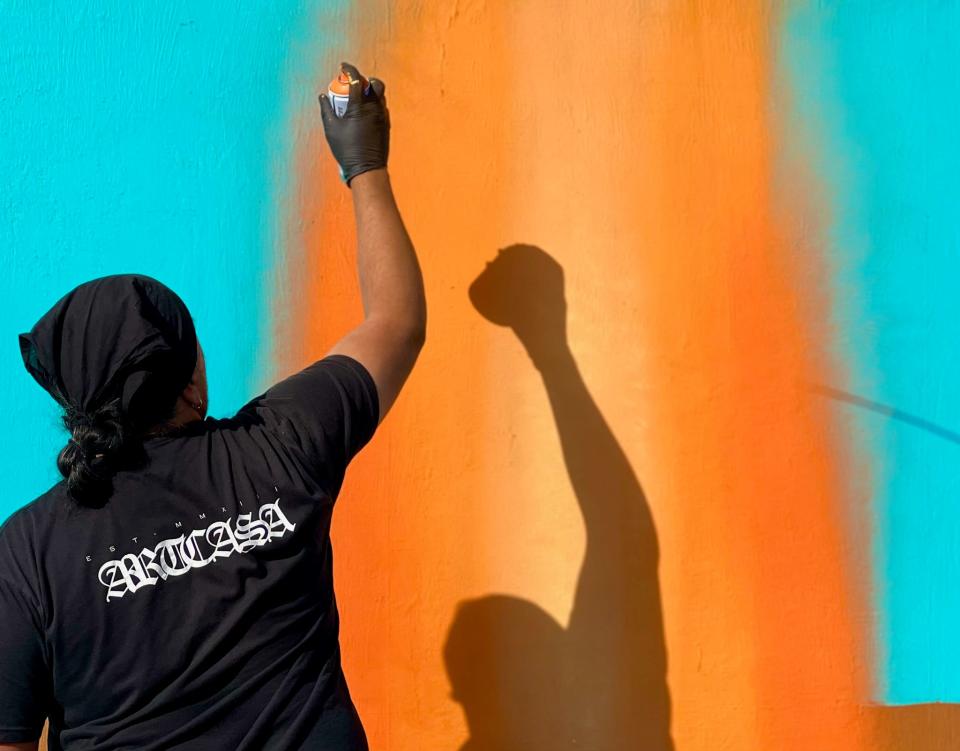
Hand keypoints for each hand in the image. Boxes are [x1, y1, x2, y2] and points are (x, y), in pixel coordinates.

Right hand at [318, 61, 389, 186]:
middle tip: (355, 83)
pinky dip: (374, 104)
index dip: (349, 69)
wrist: (367, 169)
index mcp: (360, 106)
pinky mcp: (386, 125)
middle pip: (376, 83)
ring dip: (370, 91)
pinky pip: (382, 108)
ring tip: (359, 97)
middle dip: (366, 78)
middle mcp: (374, 108)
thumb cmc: (347, 150)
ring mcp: (383, 116)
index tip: (343, 66)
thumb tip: (323, 96)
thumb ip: (326, 110)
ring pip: (380, 95)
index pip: (356, 79)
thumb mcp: (331, 129)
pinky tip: (364, 112)